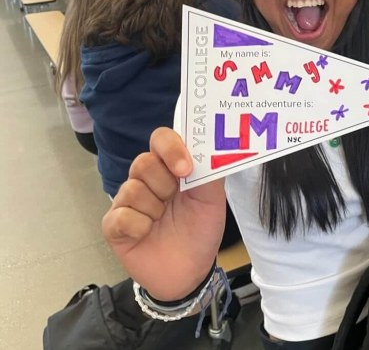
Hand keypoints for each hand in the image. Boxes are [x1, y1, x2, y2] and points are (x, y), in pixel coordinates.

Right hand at [102, 128, 225, 300]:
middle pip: (142, 162)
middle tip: (174, 201)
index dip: (170, 148)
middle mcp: (147, 179)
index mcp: (170, 167)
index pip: (161, 139)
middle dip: (165, 185)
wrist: (190, 273)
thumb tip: (205, 147)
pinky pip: (121, 217)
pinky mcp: (113, 226)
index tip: (184, 169)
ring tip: (162, 221)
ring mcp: (128, 201)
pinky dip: (139, 227)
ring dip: (154, 209)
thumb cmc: (200, 230)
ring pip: (132, 189)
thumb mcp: (212, 199)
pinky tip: (147, 234)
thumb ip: (209, 170)